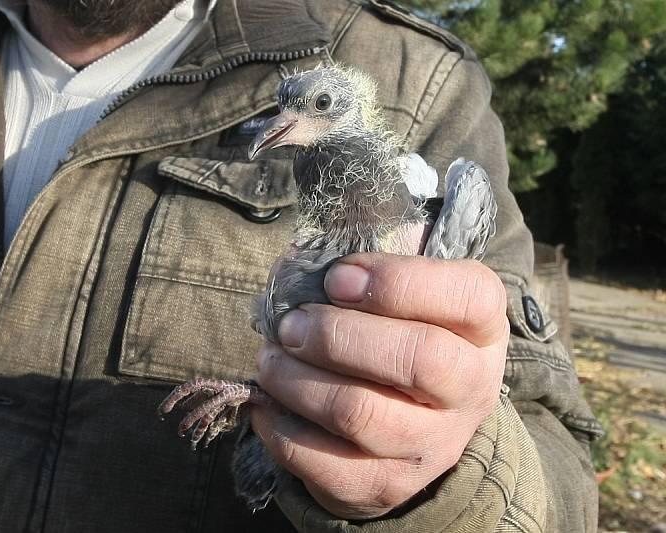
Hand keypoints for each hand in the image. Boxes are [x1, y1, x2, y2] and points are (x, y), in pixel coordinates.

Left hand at [250, 253, 508, 518]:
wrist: (411, 428)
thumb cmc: (398, 336)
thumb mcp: (403, 296)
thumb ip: (366, 268)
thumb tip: (299, 260)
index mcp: (482, 328)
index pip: (468, 296)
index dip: (397, 281)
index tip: (335, 278)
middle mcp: (472, 390)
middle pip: (418, 358)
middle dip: (337, 335)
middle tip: (289, 325)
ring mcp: (433, 445)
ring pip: (360, 413)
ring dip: (297, 381)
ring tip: (270, 360)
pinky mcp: (387, 486)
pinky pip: (325, 463)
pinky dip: (281, 430)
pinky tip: (268, 403)